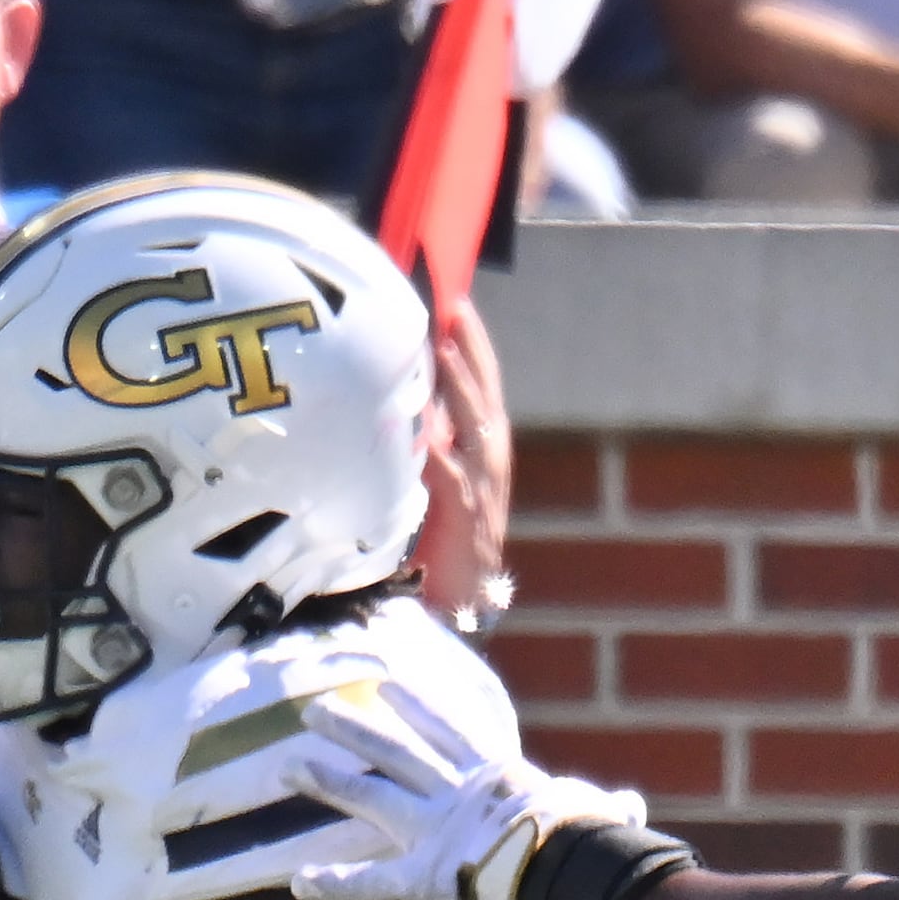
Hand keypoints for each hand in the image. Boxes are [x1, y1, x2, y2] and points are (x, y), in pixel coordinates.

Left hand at [283, 685, 646, 899]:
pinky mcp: (429, 875)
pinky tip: (297, 884)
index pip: (451, 729)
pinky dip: (336, 884)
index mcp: (497, 775)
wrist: (580, 869)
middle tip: (314, 708)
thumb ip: (607, 809)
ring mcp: (438, 830)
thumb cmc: (596, 842)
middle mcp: (458, 793)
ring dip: (328, 780)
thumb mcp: (600, 814)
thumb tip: (631, 808)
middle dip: (353, 728)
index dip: (418, 705)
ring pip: (372, 797)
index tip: (387, 682)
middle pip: (396, 752)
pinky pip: (374, 881)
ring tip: (285, 767)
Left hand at [413, 296, 512, 629]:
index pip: (480, 382)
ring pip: (477, 424)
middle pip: (485, 391)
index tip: (454, 300)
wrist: (459, 599)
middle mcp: (490, 459)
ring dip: (462, 385)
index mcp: (483, 445)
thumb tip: (407, 399)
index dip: (471, 341)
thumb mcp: (435, 473)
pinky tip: (426, 426)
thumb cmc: (442, 535)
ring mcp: (483, 486)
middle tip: (456, 304)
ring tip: (446, 346)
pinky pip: (451, 476)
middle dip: (472, 347)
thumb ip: (429, 438)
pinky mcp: (467, 516)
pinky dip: (439, 450)